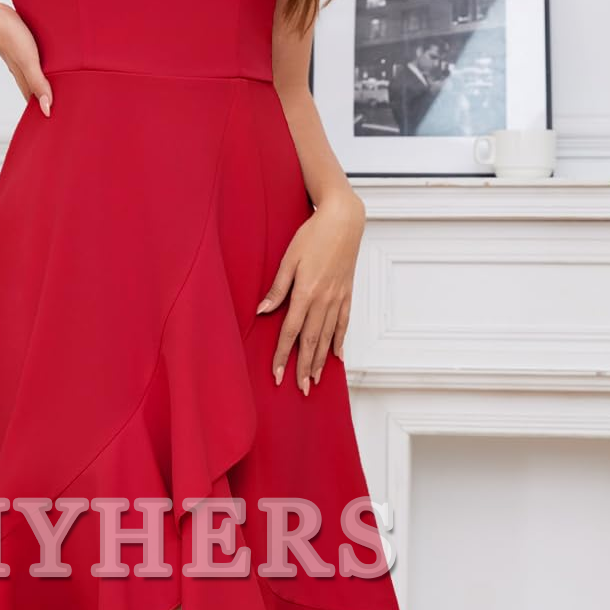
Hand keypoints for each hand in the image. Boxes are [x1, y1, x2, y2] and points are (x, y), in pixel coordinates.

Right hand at [0, 1, 52, 114]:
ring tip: (59, 89)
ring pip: (36, 76)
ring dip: (46, 83)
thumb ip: (38, 83)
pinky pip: (35, 61)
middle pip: (37, 91)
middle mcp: (23, 71)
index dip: (46, 111)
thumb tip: (47, 109)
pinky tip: (50, 62)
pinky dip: (43, 66)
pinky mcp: (22, 46)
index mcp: (25, 79)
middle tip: (63, 108)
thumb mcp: (28, 61)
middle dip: (48, 100)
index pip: (36, 102)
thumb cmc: (7, 35)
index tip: (59, 121)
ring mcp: (22, 58)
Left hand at [255, 192, 364, 393]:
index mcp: (306, 292)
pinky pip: (344, 323)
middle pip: (311, 341)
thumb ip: (277, 288)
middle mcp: (324, 300)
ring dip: (321, 361)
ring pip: (328, 336)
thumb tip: (262, 311)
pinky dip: (340, 341)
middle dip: (304, 367)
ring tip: (315, 380)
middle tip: (300, 389)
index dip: (283, 355)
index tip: (277, 374)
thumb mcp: (288, 258)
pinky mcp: (348, 293)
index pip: (291, 332)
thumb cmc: (313, 234)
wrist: (344, 219)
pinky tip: (337, 356)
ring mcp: (338, 298)